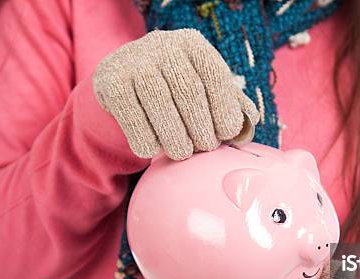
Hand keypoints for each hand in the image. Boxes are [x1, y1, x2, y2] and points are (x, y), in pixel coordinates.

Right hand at [93, 29, 258, 159]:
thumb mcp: (203, 87)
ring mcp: (133, 61)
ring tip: (183, 153)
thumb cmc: (175, 88)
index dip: (224, 108)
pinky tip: (153, 149)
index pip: (214, 74)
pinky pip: (132, 117)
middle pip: (188, 92)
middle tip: (205, 147)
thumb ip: (229, 102)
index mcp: (192, 44)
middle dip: (201, 127)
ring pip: (160, 106)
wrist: (122, 78)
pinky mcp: (109, 82)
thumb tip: (250, 120)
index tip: (227, 133)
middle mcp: (162, 45)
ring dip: (175, 138)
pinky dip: (146, 140)